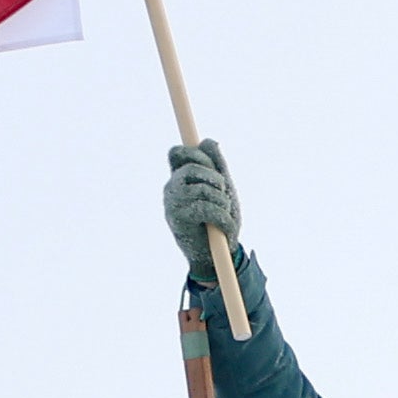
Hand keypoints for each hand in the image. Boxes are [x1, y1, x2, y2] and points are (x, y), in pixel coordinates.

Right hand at [164, 141, 237, 259]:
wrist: (215, 257)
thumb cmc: (218, 221)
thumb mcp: (222, 189)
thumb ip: (217, 165)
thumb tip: (208, 140)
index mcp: (179, 178)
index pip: (178, 152)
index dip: (197, 156)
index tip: (214, 173)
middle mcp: (171, 188)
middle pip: (193, 168)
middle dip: (217, 180)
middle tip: (225, 195)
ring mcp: (172, 204)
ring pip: (204, 189)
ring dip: (223, 203)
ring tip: (226, 216)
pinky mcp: (178, 220)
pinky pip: (207, 209)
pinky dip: (224, 219)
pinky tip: (227, 228)